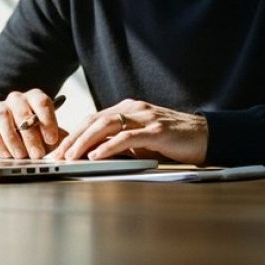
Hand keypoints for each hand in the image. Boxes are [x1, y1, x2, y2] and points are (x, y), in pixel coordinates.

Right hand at [0, 89, 66, 159]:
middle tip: (37, 154)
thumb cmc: (38, 136)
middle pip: (22, 112)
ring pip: (3, 117)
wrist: (19, 139)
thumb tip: (64, 149)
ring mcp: (0, 108)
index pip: (41, 102)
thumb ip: (58, 140)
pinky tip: (6, 154)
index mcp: (35, 98)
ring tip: (21, 156)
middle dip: (30, 136)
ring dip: (13, 139)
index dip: (47, 121)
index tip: (52, 139)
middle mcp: (17, 99)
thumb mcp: (50, 136)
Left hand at [52, 99, 207, 164]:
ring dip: (85, 142)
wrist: (206, 136)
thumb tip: (94, 154)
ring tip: (71, 156)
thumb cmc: (172, 140)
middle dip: (74, 138)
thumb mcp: (141, 141)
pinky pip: (127, 137)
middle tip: (58, 155)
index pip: (93, 119)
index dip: (75, 133)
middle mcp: (133, 108)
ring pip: (106, 126)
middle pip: (95, 120)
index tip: (60, 150)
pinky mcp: (156, 130)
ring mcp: (145, 117)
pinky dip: (109, 146)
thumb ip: (121, 142)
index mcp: (127, 109)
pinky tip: (96, 156)